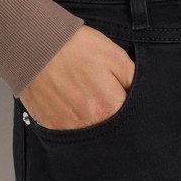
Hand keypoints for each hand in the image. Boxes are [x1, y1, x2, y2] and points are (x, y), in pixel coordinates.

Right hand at [17, 24, 135, 130]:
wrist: (35, 44)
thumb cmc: (76, 47)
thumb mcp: (116, 57)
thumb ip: (135, 82)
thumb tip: (146, 99)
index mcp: (109, 110)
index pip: (132, 123)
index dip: (129, 107)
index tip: (122, 94)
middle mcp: (88, 126)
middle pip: (111, 132)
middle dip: (113, 117)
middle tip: (102, 93)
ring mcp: (66, 130)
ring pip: (90, 135)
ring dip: (93, 121)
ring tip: (86, 96)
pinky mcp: (50, 127)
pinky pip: (69, 134)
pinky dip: (73, 121)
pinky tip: (71, 102)